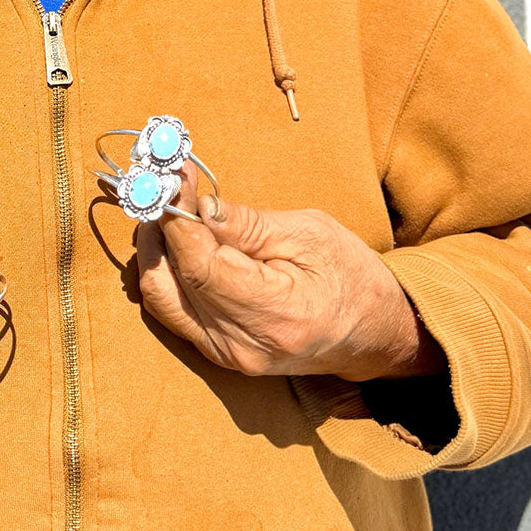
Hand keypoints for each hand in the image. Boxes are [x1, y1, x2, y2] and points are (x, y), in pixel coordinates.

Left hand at [134, 168, 445, 381]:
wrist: (374, 334)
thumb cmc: (351, 277)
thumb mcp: (309, 234)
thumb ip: (246, 224)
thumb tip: (196, 203)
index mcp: (272, 314)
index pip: (199, 263)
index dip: (176, 215)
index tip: (171, 175)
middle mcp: (240, 344)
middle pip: (169, 280)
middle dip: (159, 225)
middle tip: (163, 184)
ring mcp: (225, 355)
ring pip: (160, 297)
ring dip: (155, 248)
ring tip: (168, 207)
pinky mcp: (216, 353)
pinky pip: (172, 308)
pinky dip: (166, 270)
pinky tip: (176, 238)